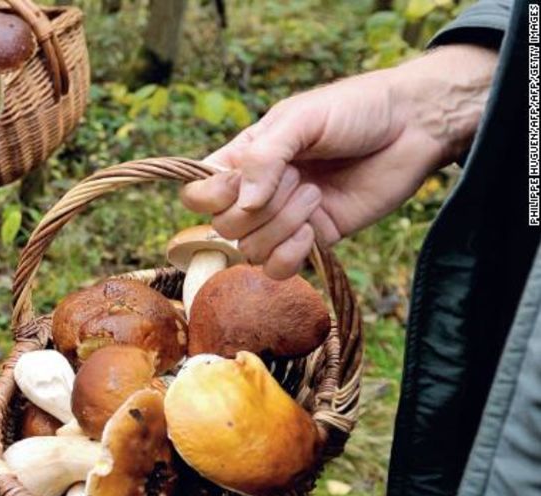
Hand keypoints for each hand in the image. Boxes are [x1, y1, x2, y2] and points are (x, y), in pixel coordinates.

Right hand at [180, 44, 497, 278]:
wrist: (414, 126)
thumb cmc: (355, 109)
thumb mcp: (302, 118)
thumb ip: (264, 156)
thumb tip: (243, 202)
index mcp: (244, 159)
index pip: (198, 193)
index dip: (212, 196)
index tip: (243, 181)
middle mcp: (258, 192)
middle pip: (222, 227)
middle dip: (259, 208)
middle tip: (298, 177)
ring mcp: (284, 219)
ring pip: (250, 250)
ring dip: (281, 226)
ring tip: (315, 195)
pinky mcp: (314, 239)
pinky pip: (278, 269)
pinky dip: (289, 256)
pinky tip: (312, 231)